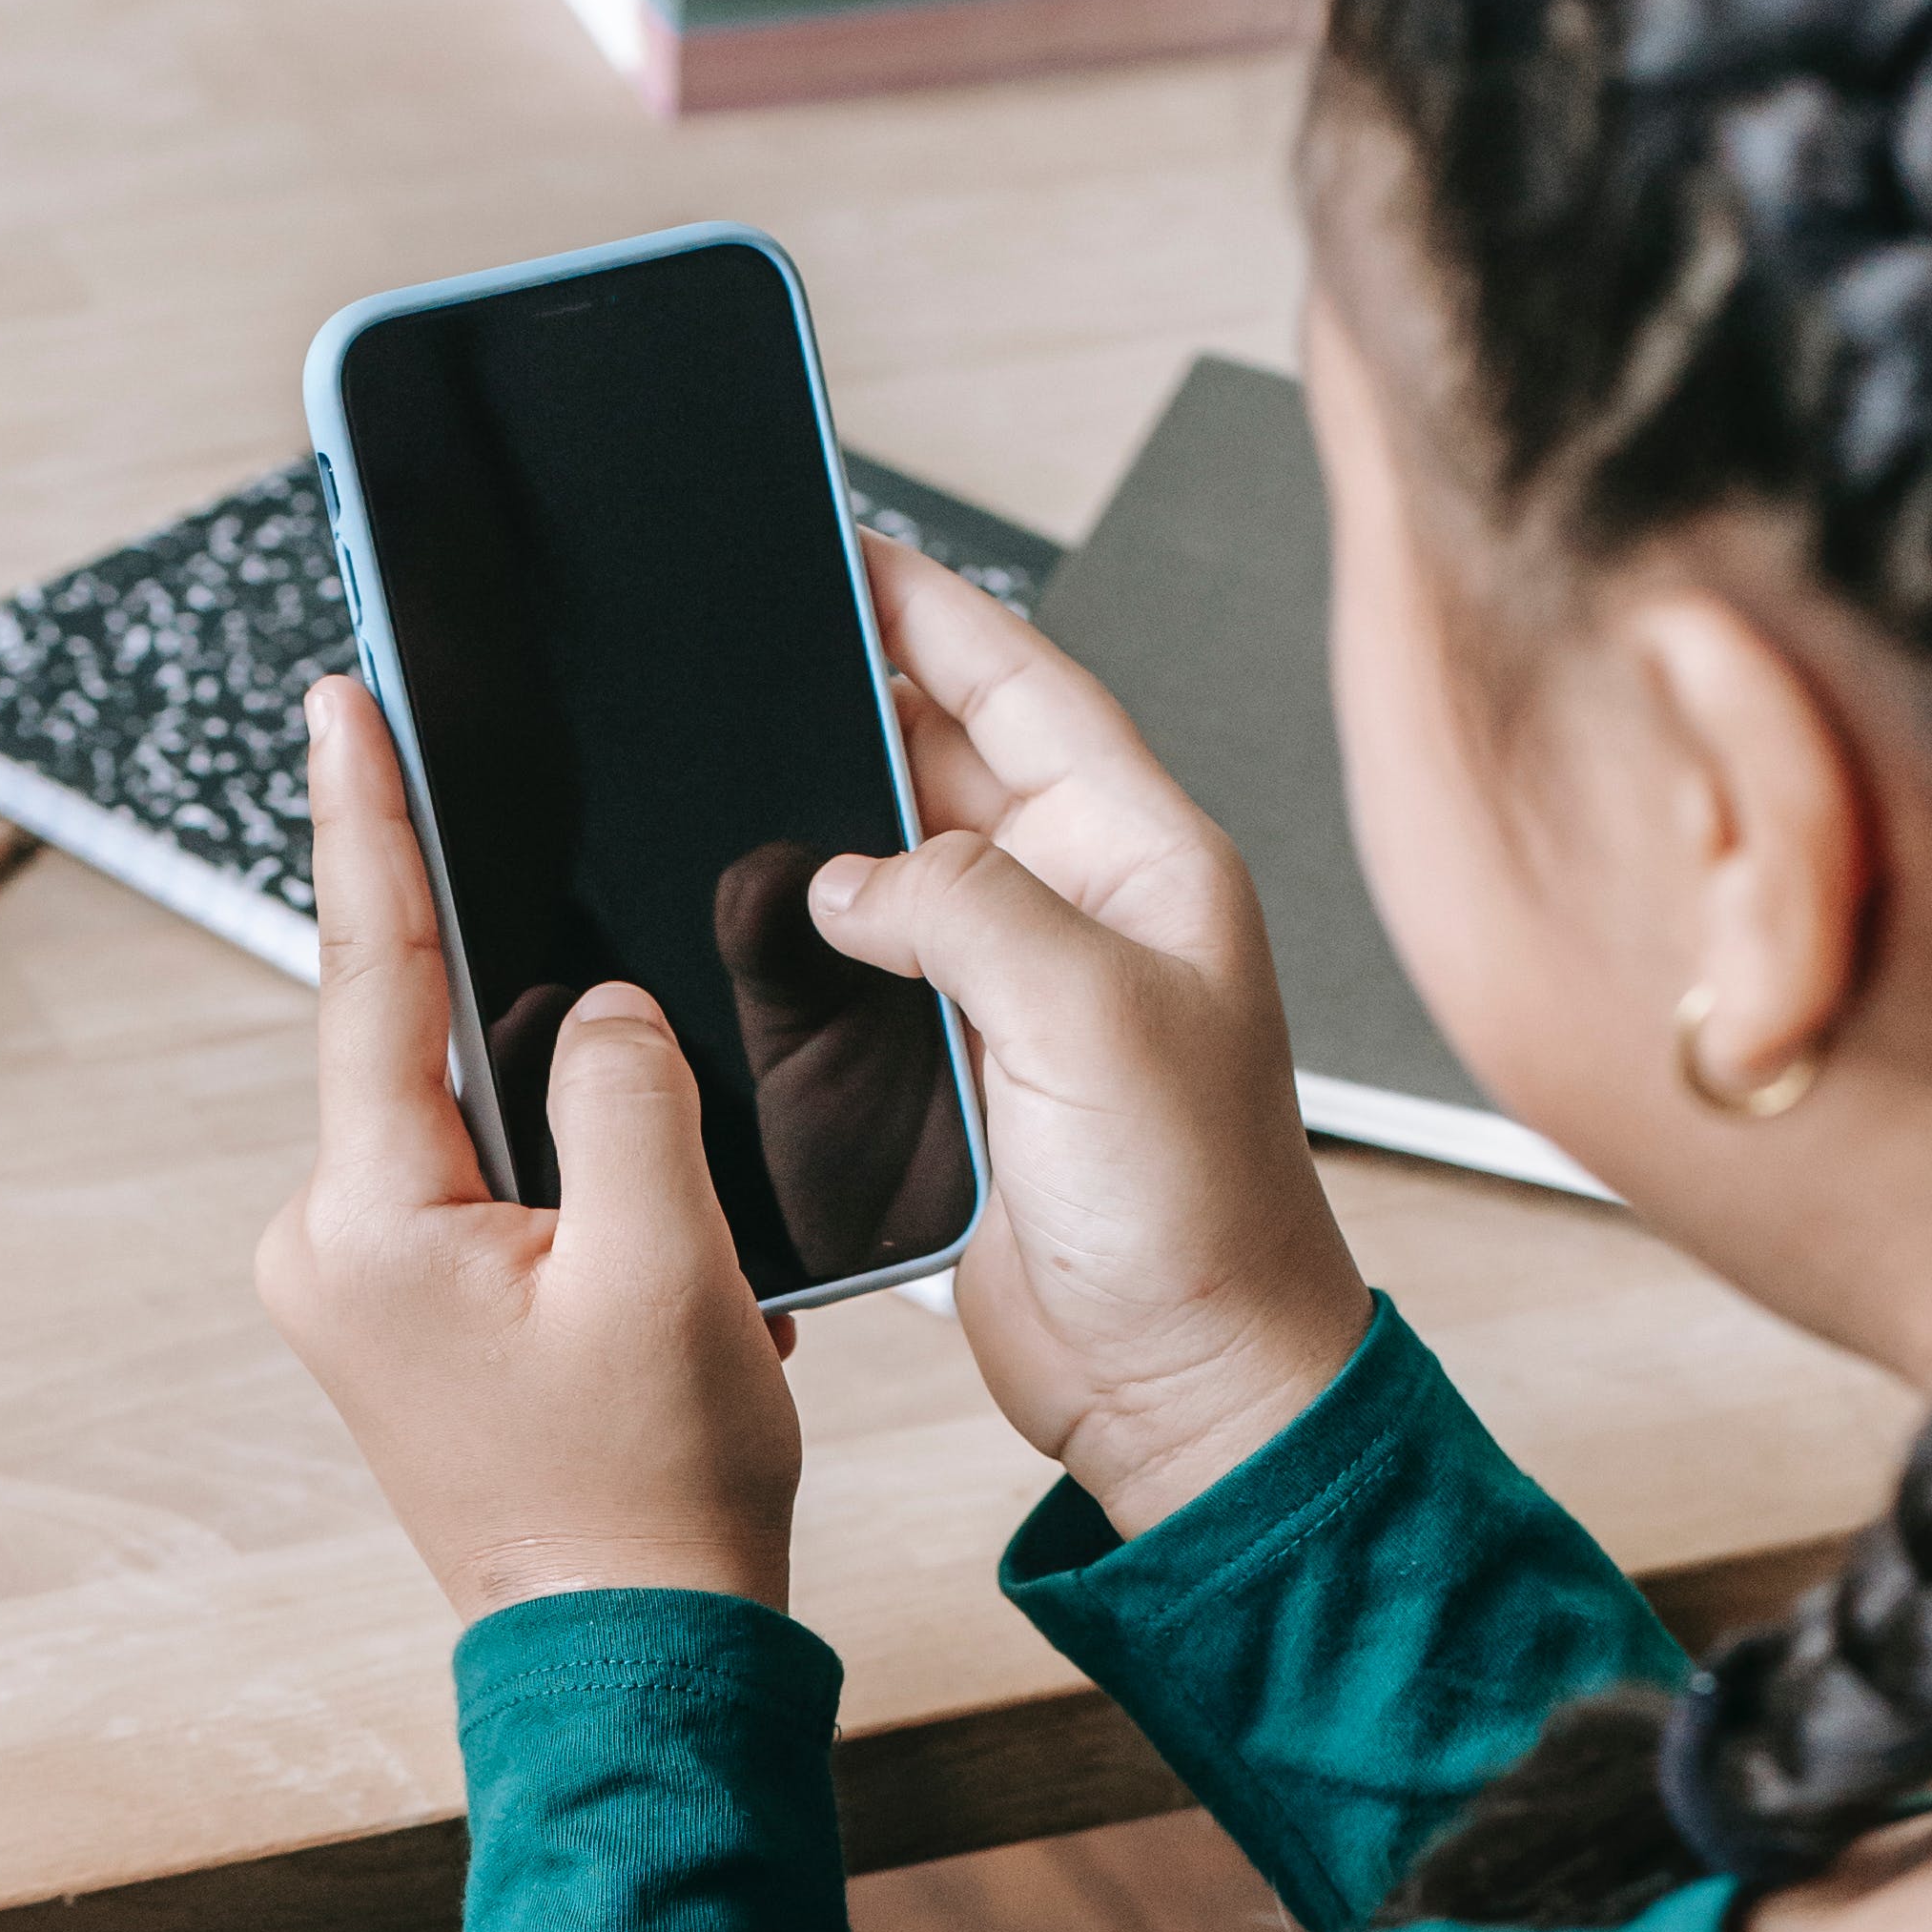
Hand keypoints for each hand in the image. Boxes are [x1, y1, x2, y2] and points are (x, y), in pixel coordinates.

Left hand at [259, 678, 801, 1621]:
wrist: (637, 1664)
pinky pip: (500, 1202)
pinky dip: (589, 1207)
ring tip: (678, 1251)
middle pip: (439, 1053)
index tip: (342, 700)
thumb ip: (631, 1090)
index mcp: (368, 1219)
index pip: (370, 971)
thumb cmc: (649, 1497)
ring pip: (487, 1130)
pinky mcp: (409, 1327)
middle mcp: (332, 1247)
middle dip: (556, 1029)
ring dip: (592, 1144)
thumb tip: (610, 1011)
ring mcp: (363, 1293)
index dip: (367, 821)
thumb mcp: (669, 1260)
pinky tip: (662, 1272)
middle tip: (632, 1095)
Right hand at [812, 538, 1370, 1530]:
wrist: (1189, 1389)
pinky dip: (812, 943)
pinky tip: (751, 920)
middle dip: (857, 698)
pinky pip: (874, 977)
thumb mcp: (1090, 1017)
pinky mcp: (968, 1080)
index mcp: (1145, 861)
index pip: (1026, 685)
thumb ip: (966, 905)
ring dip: (826, 824)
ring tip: (731, 766)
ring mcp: (1023, 998)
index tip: (845, 542)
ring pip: (899, 868)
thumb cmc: (1200, 1221)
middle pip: (949, 760)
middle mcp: (1086, 913)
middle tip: (755, 644)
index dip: (931, 607)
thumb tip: (851, 870)